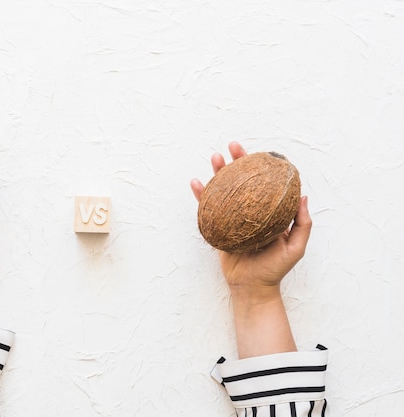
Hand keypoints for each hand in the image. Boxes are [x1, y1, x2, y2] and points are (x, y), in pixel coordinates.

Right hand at [190, 142, 311, 297]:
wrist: (252, 288)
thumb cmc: (275, 269)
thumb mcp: (295, 247)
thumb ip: (301, 223)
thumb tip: (302, 195)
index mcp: (266, 212)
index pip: (262, 183)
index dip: (259, 166)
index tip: (258, 153)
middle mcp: (248, 210)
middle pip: (240, 181)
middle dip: (236, 161)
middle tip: (232, 147)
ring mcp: (231, 217)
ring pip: (223, 189)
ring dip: (217, 172)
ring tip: (214, 158)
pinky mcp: (217, 227)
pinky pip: (207, 208)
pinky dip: (200, 195)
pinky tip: (196, 183)